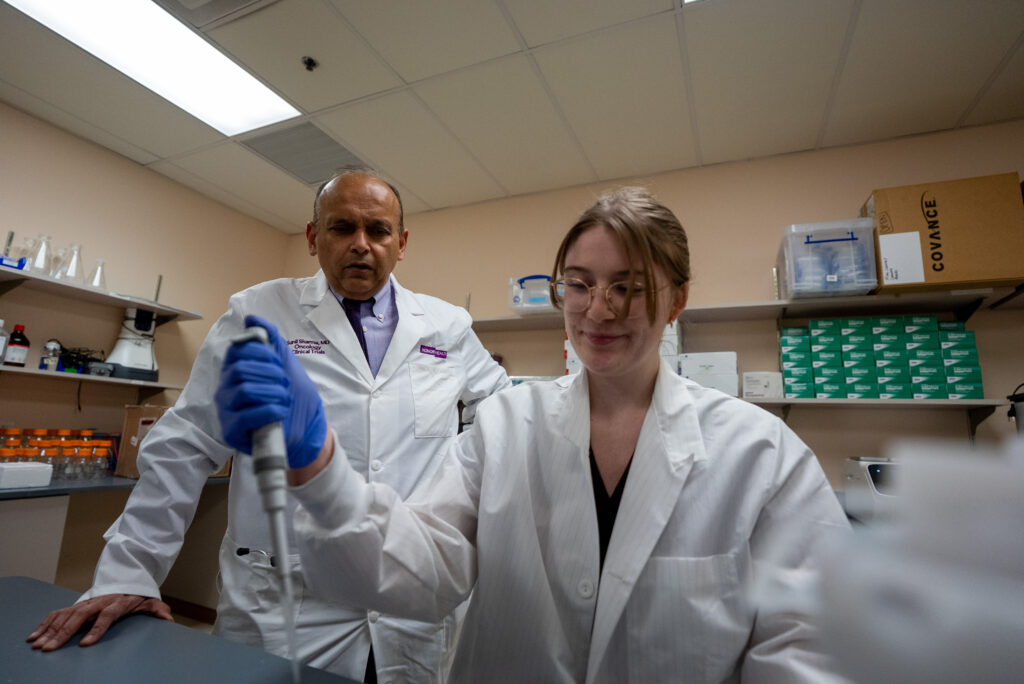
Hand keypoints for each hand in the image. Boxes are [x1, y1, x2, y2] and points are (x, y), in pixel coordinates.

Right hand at [27, 594, 172, 650]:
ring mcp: (86, 602)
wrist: (128, 576)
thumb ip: (157, 609)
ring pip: (65, 615)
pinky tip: (35, 636)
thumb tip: (168, 618)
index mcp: (117, 602)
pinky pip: (59, 613)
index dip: (96, 630)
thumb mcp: (150, 600)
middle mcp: (99, 601)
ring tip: (38, 645)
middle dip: (63, 634)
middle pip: (79, 617)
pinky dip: (46, 624)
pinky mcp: (78, 603)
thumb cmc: (138, 593)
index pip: (106, 616)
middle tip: (50, 649)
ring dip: (50, 630)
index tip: (85, 644)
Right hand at [216, 314, 326, 467]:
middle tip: (284, 384)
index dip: (261, 353)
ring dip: (273, 392)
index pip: (237, 351)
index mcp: (234, 371)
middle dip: (270, 374)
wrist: (305, 430)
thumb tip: (252, 318)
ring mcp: (226, 411)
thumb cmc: (291, 397)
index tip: (278, 363)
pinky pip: (247, 415)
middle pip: (240, 369)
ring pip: (244, 390)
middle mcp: (226, 389)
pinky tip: (280, 412)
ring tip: (284, 399)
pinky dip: (270, 410)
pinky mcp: (232, 432)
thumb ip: (270, 341)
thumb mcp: (285, 364)